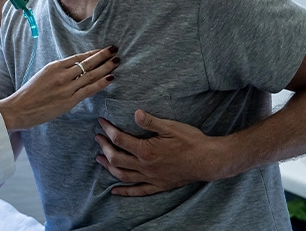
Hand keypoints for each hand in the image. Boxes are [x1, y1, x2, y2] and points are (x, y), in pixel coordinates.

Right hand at [0, 46, 119, 131]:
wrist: (19, 109)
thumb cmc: (28, 94)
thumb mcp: (42, 76)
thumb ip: (58, 72)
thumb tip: (73, 70)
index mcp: (54, 66)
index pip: (79, 57)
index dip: (93, 53)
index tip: (103, 49)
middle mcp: (61, 74)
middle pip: (87, 63)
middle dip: (103, 56)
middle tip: (115, 49)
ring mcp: (66, 87)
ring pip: (91, 74)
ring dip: (106, 67)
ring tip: (116, 61)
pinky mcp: (68, 100)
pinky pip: (89, 90)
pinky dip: (101, 83)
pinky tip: (111, 78)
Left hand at [95, 110, 229, 195]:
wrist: (208, 160)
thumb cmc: (191, 141)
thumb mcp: (170, 127)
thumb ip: (150, 122)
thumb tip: (134, 113)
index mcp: (146, 151)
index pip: (119, 139)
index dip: (108, 130)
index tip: (101, 122)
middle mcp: (145, 167)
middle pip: (116, 158)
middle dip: (104, 147)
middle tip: (97, 138)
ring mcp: (151, 178)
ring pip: (123, 175)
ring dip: (109, 167)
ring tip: (100, 158)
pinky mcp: (158, 185)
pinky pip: (138, 191)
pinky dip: (124, 192)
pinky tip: (114, 191)